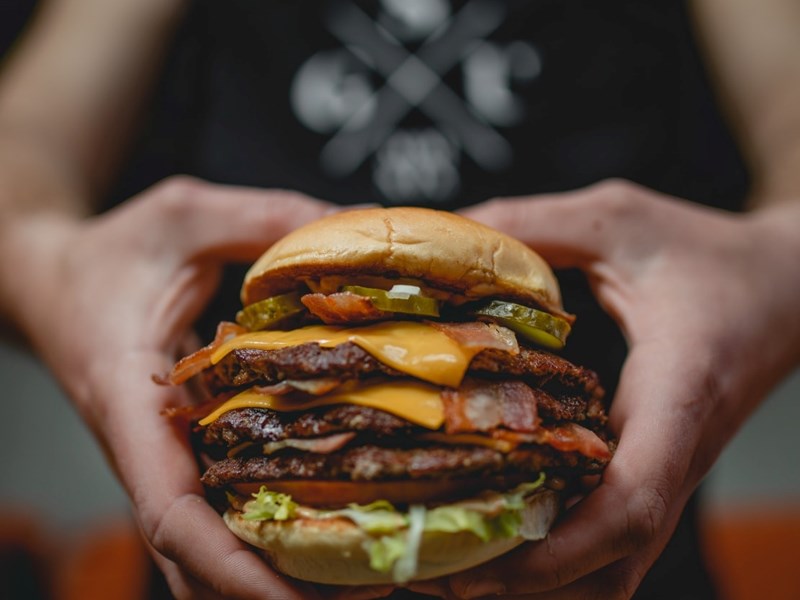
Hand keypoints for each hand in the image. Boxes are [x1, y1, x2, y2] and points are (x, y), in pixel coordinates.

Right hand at [6, 177, 350, 598]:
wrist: (52, 278)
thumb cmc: (111, 251)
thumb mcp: (183, 215)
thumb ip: (264, 219)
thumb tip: (356, 225)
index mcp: (128, 399)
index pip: (166, 508)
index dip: (224, 564)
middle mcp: (146, 447)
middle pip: (193, 554)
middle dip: (266, 591)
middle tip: (364, 595)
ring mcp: (164, 456)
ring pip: (206, 544)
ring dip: (271, 574)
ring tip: (363, 580)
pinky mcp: (182, 449)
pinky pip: (220, 508)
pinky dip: (266, 534)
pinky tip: (330, 529)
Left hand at [408, 180, 799, 598]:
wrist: (786, 286)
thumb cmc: (707, 253)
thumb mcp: (619, 220)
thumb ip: (534, 224)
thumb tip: (448, 235)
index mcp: (676, 394)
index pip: (633, 500)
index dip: (559, 549)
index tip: (481, 567)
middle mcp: (676, 451)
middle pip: (614, 563)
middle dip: (527, 586)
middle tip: (437, 576)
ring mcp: (671, 471)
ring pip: (616, 569)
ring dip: (542, 586)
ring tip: (455, 573)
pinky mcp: (659, 470)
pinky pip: (615, 542)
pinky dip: (562, 562)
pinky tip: (502, 538)